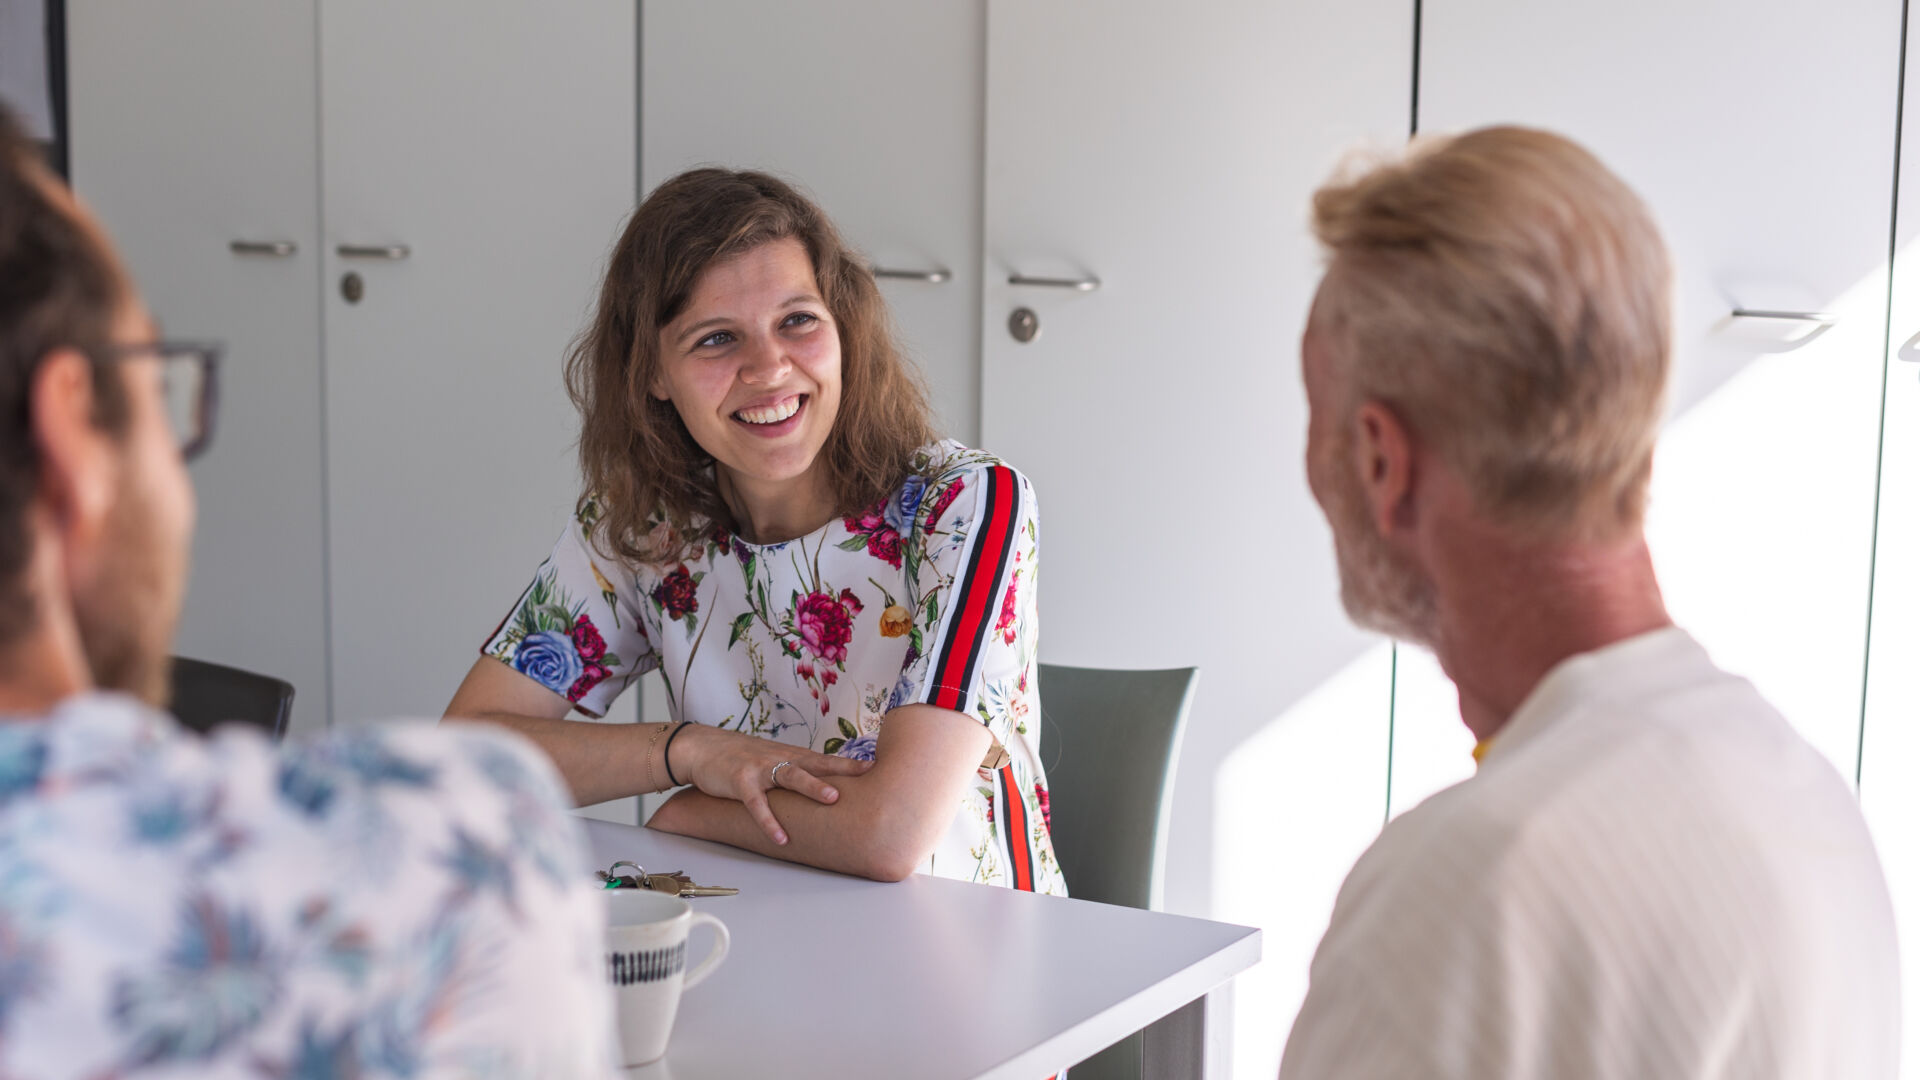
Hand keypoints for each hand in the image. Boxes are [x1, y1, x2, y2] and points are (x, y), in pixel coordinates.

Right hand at [669, 724, 873, 844]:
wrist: (702, 748)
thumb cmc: (741, 757)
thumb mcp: (771, 760)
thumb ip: (795, 771)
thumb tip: (822, 788)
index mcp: (790, 756)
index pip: (825, 759)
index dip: (850, 763)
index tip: (876, 767)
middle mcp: (780, 759)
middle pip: (816, 763)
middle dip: (842, 769)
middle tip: (868, 775)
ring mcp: (760, 769)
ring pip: (790, 776)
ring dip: (812, 786)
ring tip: (833, 799)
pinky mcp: (740, 782)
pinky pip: (757, 804)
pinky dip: (769, 821)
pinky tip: (782, 838)